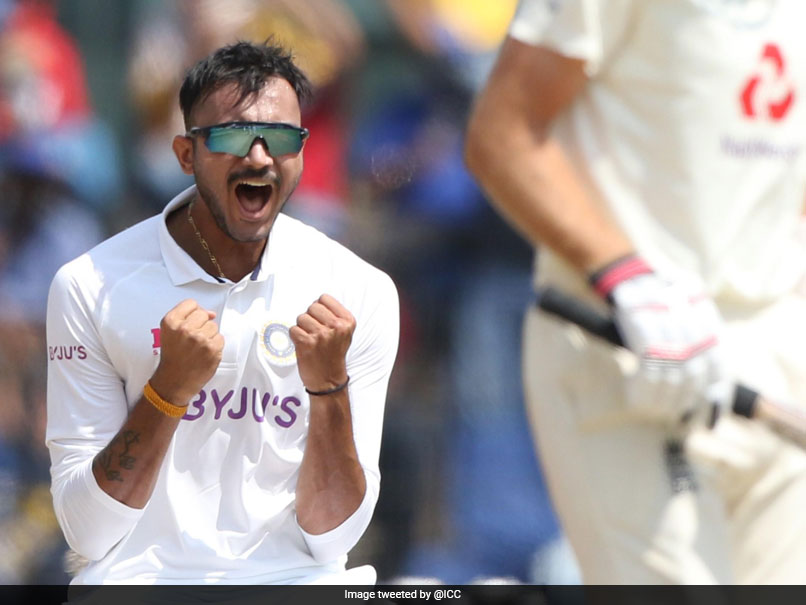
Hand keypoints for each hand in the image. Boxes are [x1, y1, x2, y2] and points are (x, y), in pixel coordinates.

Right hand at [150, 299, 223, 405]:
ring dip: (209, 336)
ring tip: (197, 348)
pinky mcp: (212, 349)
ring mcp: (200, 339)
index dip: (192, 313)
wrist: (174, 381)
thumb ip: (187, 317)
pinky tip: (204, 354)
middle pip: (204, 314)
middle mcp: (184, 329)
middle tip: (192, 340)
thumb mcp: (169, 332)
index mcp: (171, 322)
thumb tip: (211, 313)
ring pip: (214, 326)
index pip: (191, 303)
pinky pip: (220, 338)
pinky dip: (215, 346)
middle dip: (201, 325)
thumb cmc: (173, 356)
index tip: (189, 323)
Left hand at [290, 294, 354, 392]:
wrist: (329, 380)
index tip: (321, 319)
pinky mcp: (307, 343)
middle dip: (310, 318)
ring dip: (302, 328)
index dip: (319, 308)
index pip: (324, 298)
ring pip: (301, 318)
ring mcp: (321, 335)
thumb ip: (334, 315)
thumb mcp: (344, 333)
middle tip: (316, 332)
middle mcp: (336, 326)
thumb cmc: (334, 355)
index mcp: (347, 321)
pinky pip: (293, 329)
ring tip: (311, 340)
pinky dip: (295, 337)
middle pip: (312, 306)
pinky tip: (304, 345)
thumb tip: (317, 302)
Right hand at [593, 257, 731, 424]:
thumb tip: (704, 390)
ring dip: (663, 397)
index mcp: (706, 312)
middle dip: (686, 399)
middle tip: (677, 416)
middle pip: (695, 370)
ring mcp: (666, 318)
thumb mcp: (683, 309)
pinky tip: (636, 395)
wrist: (624, 273)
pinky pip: (647, 364)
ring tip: (655, 410)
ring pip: (671, 370)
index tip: (707, 414)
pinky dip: (643, 385)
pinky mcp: (640, 322)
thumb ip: (698, 340)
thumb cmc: (653, 300)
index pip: (719, 361)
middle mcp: (690, 313)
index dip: (714, 393)